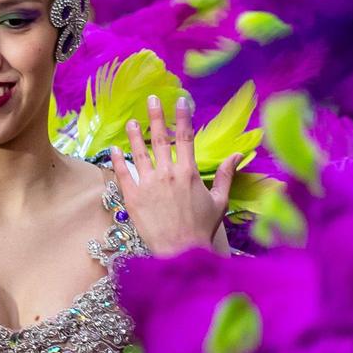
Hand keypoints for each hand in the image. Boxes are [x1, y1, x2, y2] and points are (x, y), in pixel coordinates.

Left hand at [111, 95, 234, 257]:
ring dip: (136, 135)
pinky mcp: (133, 198)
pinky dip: (118, 160)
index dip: (182, 117)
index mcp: (189, 173)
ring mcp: (148, 185)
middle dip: (156, 117)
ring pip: (140, 153)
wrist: (181, 253)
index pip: (185, 138)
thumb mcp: (219, 201)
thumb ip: (227, 175)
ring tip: (132, 121)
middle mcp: (168, 174)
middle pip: (161, 139)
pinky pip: (123, 174)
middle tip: (152, 99)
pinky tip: (114, 148)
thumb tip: (238, 154)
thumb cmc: (202, 229)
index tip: (180, 101)